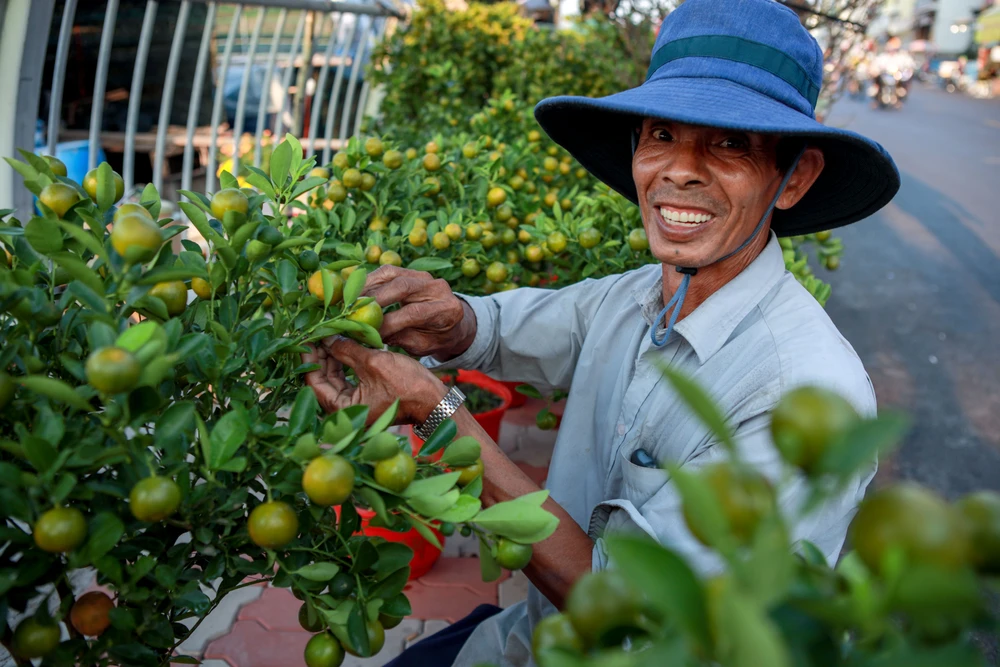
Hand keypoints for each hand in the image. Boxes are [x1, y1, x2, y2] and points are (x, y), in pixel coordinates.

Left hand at [302, 336, 446, 423]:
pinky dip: (345, 364)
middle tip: (318, 332)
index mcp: (343, 411)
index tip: (307, 337)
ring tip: (331, 335)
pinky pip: (348, 380)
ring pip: (335, 379)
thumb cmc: (407, 385)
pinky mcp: (366, 399)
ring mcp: (356, 407)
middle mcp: (346, 413)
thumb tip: (327, 337)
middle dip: (321, 356)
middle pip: (323, 380)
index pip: (314, 382)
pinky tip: (344, 345)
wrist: (435, 401)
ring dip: (332, 358)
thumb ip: (347, 349)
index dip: (309, 358)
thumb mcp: (373, 362)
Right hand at [362, 266, 475, 359]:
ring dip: (366, 287)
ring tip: (348, 301)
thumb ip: (400, 339)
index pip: (413, 313)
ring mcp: (424, 275)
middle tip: (352, 313)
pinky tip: (355, 291)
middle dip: (374, 300)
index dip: (388, 323)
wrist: (451, 322)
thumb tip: (370, 335)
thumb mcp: (423, 345)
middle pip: (401, 287)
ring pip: (391, 274)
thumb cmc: (435, 338)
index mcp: (446, 309)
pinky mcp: (411, 271)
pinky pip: (387, 271)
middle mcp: (437, 287)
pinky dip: (369, 280)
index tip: (368, 334)